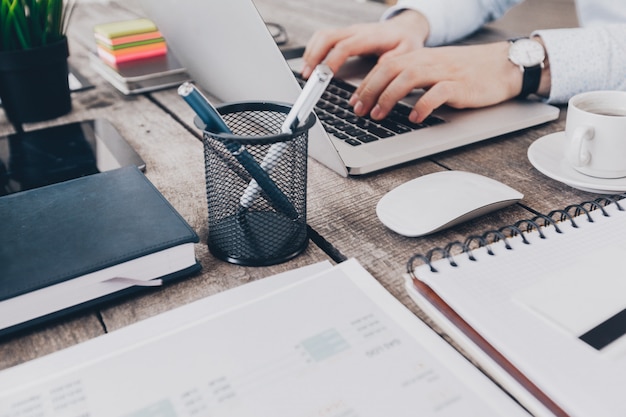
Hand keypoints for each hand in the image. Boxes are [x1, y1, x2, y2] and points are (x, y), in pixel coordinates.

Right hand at [301, 10, 429, 78]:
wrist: (405, 28)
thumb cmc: (405, 42)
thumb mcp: (407, 52)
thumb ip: (392, 61)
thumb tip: (378, 72)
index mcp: (370, 36)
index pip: (345, 46)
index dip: (331, 61)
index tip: (324, 76)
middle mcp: (356, 31)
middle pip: (328, 37)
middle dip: (314, 56)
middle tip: (309, 76)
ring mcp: (348, 31)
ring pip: (322, 36)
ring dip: (311, 53)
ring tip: (307, 73)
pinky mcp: (344, 35)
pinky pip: (323, 37)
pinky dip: (314, 50)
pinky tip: (312, 64)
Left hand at [351, 42, 523, 122]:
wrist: (503, 65)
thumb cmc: (467, 72)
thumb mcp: (434, 69)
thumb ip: (411, 78)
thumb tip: (384, 96)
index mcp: (420, 56)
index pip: (385, 65)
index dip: (365, 83)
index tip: (353, 102)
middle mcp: (429, 61)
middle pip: (390, 69)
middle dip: (369, 90)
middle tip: (358, 111)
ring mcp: (444, 72)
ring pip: (408, 77)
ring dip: (389, 97)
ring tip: (378, 115)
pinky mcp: (460, 85)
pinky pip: (437, 93)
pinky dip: (422, 105)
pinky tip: (414, 118)